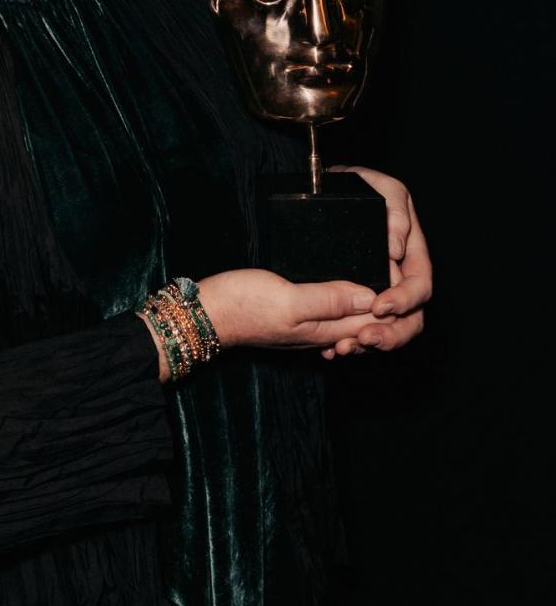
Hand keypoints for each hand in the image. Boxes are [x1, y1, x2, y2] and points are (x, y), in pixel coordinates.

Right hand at [195, 268, 396, 351]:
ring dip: (375, 304)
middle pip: (375, 326)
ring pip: (359, 319)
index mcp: (328, 329)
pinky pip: (339, 314)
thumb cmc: (241, 306)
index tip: (396, 274)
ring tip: (379, 276)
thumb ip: (328, 298)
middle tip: (394, 274)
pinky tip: (349, 286)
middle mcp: (326, 332)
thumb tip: (371, 296)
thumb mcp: (287, 298)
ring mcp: (314, 326)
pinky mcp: (302, 315)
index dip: (399, 303)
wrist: (207, 313)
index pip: (380, 324)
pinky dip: (352, 302)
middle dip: (394, 309)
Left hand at [320, 165, 431, 358]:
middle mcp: (398, 276)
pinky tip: (330, 350)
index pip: (420, 285)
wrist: (320, 191)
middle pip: (409, 317)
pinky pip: (357, 328)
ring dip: (368, 344)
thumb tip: (397, 248)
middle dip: (391, 334)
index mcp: (411, 253)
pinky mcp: (353, 300)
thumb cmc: (354, 184)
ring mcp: (377, 290)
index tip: (381, 305)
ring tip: (343, 349)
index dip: (405, 300)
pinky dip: (346, 341)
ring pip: (384, 329)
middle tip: (364, 339)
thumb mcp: (378, 186)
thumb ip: (393, 210)